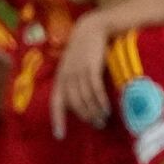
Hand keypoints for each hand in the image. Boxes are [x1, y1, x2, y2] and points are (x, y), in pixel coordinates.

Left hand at [54, 15, 117, 130]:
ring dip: (95, 112)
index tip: (60, 136)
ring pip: (85, 99)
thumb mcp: (73, 65)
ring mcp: (78, 73)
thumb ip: (73, 80)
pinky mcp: (90, 68)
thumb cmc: (85, 48)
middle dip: (85, 117)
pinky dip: (101, 101)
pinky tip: (107, 109)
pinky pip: (95, 90)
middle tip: (96, 125)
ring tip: (103, 120)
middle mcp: (66, 78)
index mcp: (60, 78)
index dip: (57, 120)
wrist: (92, 27)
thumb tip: (81, 100)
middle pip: (75, 104)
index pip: (56, 103)